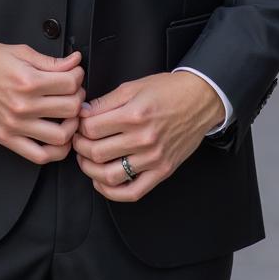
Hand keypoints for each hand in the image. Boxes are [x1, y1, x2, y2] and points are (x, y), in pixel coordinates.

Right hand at [0, 42, 85, 164]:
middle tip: (72, 92)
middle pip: (70, 108)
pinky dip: (55, 151)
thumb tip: (75, 61)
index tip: (74, 74)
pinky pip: (39, 156)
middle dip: (77, 97)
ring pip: (61, 136)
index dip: (78, 76)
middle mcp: (22, 105)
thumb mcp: (20, 52)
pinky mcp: (6, 138)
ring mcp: (14, 125)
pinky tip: (58, 138)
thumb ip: (50, 61)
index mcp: (27, 80)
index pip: (70, 84)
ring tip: (67, 116)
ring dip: (71, 125)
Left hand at [72, 71, 223, 201]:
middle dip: (80, 148)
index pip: (91, 128)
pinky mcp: (162, 171)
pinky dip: (112, 193)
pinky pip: (132, 192)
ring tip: (87, 160)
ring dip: (90, 170)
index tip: (79, 125)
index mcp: (134, 114)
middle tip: (78, 141)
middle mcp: (143, 139)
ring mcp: (153, 158)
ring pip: (109, 175)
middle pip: (96, 152)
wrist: (200, 100)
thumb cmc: (168, 90)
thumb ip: (105, 101)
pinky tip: (102, 182)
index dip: (79, 127)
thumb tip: (82, 113)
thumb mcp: (133, 86)